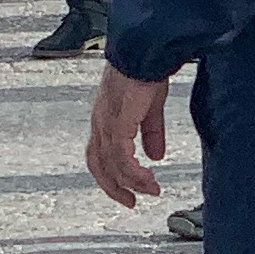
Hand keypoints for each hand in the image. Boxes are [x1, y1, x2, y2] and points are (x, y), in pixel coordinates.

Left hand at [85, 63, 169, 206]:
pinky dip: (133, 171)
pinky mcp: (118, 121)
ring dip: (132, 181)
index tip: (128, 192)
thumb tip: (156, 156)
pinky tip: (147, 177)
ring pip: (111, 163)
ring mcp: (107, 122)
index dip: (110, 176)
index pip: (98, 155)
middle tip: (132, 201)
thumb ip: (151, 133)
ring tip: (151, 189)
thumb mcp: (150, 108)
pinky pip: (121, 155)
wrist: (147, 52)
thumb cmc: (145, 72)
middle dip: (114, 187)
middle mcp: (100, 122)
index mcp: (104, 119)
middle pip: (98, 164)